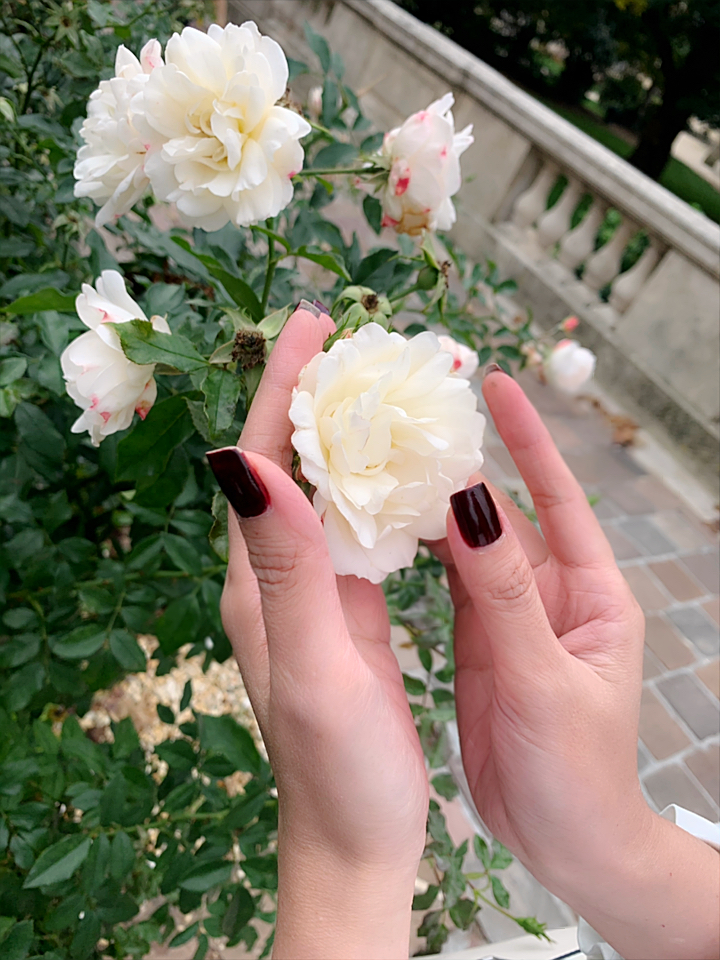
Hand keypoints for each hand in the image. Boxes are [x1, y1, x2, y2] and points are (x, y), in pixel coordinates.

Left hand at [209, 307, 427, 958]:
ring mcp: (315, 593)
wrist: (358, 840)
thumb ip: (283, 565)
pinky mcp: (351, 612)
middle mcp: (278, 577)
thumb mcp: (312, 664)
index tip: (313, 323)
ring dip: (353, 435)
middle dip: (320, 396)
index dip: (281, 388)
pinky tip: (413, 468)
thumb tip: (240, 459)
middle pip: (292, 464)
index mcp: (257, 582)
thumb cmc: (337, 767)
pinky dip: (384, 487)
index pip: (261, 460)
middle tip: (360, 338)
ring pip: (329, 491)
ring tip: (390, 384)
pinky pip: (363, 530)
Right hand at [437, 368, 718, 958]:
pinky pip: (448, 581)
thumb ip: (505, 594)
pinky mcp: (479, 640)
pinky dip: (418, 551)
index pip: (558, 497)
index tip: (496, 384)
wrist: (568, 845)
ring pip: (468, 545)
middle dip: (465, 464)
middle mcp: (551, 592)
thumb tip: (470, 502)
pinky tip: (382, 525)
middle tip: (412, 415)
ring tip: (386, 456)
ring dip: (434, 504)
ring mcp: (511, 615)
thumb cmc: (577, 770)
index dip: (528, 439)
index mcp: (590, 592)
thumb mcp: (543, 677)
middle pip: (504, 513)